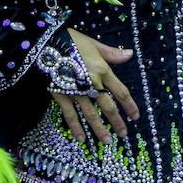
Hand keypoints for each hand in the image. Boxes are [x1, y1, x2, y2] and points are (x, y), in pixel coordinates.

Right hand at [50, 29, 139, 144]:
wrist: (47, 43)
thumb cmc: (72, 40)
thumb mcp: (94, 44)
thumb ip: (112, 53)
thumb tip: (131, 54)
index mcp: (102, 71)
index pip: (120, 92)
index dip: (129, 105)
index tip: (135, 116)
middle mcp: (92, 84)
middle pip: (108, 107)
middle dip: (117, 122)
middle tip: (123, 134)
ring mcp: (77, 92)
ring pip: (91, 114)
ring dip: (99, 129)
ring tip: (107, 141)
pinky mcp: (62, 95)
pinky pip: (70, 115)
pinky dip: (76, 128)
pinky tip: (82, 139)